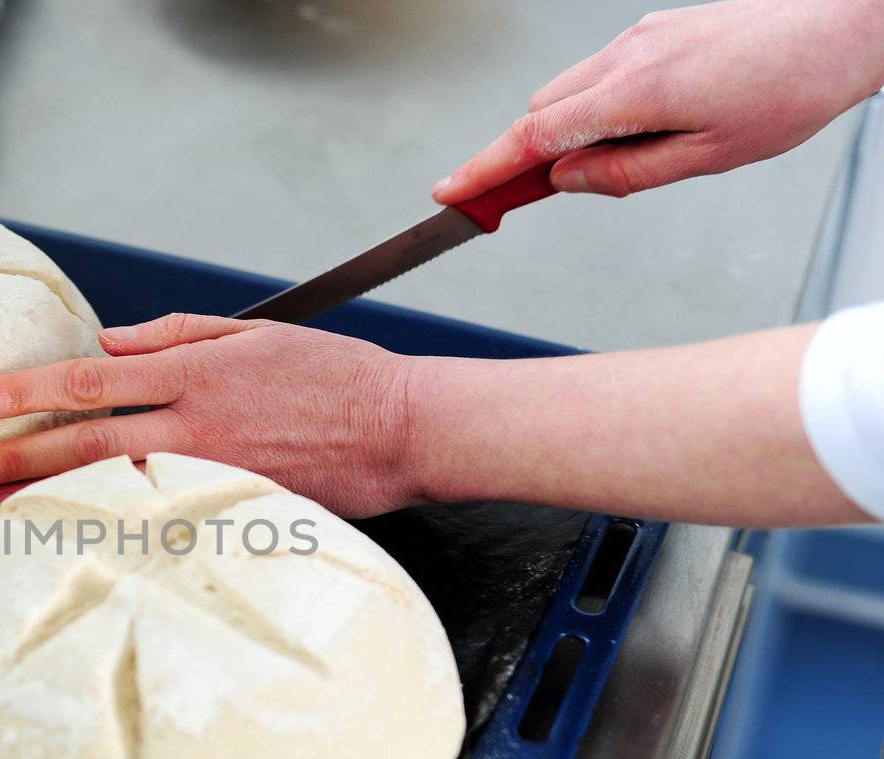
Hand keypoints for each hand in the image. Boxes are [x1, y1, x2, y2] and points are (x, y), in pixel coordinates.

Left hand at [0, 313, 418, 516]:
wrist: (401, 429)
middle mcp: (195, 423)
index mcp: (195, 371)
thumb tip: (106, 344)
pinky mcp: (232, 511)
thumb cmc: (333, 376)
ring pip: (110, 489)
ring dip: (46, 500)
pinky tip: (72, 536)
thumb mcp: (253, 333)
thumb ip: (173, 336)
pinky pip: (156, 520)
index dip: (22, 393)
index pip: (87, 380)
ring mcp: (211, 475)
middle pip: (83, 442)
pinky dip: (107, 527)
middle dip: (12, 457)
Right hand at [434, 0, 883, 200]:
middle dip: (523, 158)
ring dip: (563, 134)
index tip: (450, 194)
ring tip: (611, 165)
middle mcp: (624, 56)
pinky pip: (599, 76)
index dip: (483, 171)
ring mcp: (637, 38)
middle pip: (539, 114)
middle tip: (521, 202)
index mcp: (633, 91)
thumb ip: (627, 173)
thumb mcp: (710, 156)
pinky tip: (638, 130)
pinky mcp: (653, 32)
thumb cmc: (792, 85)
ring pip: (566, 93)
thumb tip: (569, 183)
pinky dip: (593, 110)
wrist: (845, 21)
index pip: (531, 138)